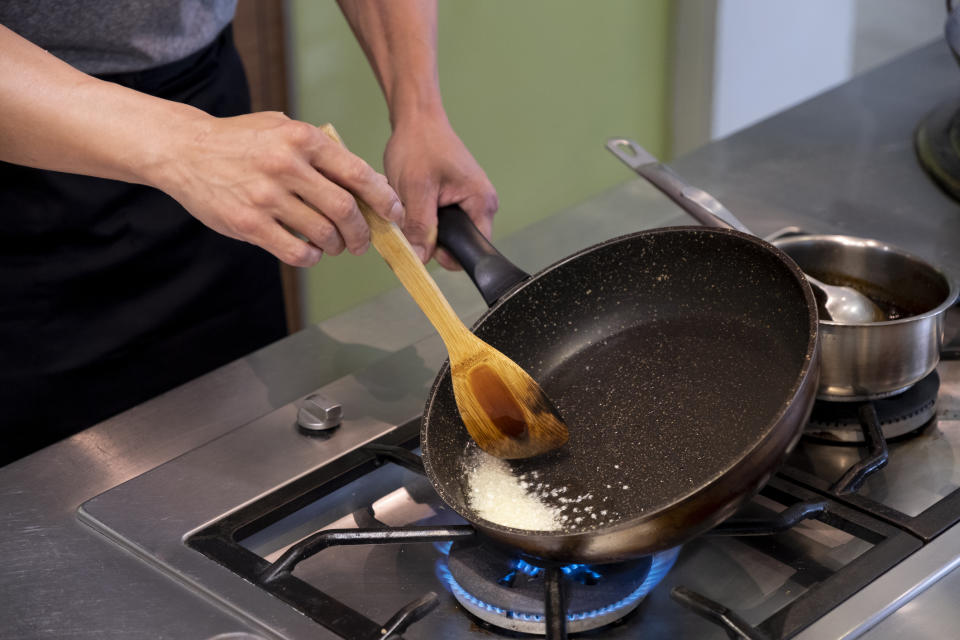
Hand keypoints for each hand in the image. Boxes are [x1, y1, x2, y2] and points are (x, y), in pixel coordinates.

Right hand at [149, 111, 404, 266]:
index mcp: (302, 139)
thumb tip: (368, 182)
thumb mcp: (283, 129)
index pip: (358, 174)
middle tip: (363, 241)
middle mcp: (286, 166)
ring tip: (334, 245)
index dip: (384, 199)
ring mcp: (267, 196)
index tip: (394, 214)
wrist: (184, 150)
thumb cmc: (241, 141)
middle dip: (362, 232)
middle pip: (345, 210)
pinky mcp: (249, 223)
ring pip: (323, 234)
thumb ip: (322, 152)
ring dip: (336, 246)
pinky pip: (295, 251)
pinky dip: (310, 257)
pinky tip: (309, 252)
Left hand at [384, 115, 497, 268]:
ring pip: (446, 233)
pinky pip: (442, 221)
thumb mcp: (415, 189)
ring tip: (410, 207)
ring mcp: (469, 202)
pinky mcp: (457, 199)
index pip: (472, 248)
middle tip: (409, 221)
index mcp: (481, 203)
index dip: (446, 254)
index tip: (423, 245)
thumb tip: (420, 258)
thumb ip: (420, 226)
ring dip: (425, 228)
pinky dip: (425, 218)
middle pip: (458, 243)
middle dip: (432, 240)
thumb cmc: (420, 145)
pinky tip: (414, 204)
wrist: (417, 119)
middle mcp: (481, 205)